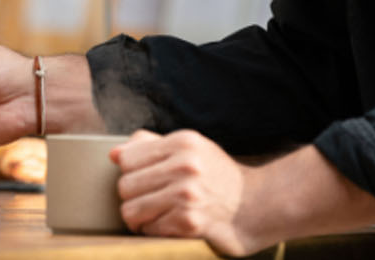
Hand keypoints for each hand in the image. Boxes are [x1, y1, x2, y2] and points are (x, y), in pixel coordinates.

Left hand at [112, 130, 263, 256]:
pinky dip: (156, 231)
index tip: (144, 181)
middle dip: (133, 198)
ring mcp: (187, 195)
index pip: (126, 159)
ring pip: (131, 210)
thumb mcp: (192, 149)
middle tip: (149, 201)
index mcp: (182, 142)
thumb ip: (151, 146)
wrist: (260, 206)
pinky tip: (172, 226)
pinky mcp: (190, 223)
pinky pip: (149, 230)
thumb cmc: (219, 177)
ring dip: (140, 218)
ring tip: (155, 216)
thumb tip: (114, 154)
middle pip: (125, 186)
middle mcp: (184, 166)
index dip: (130, 173)